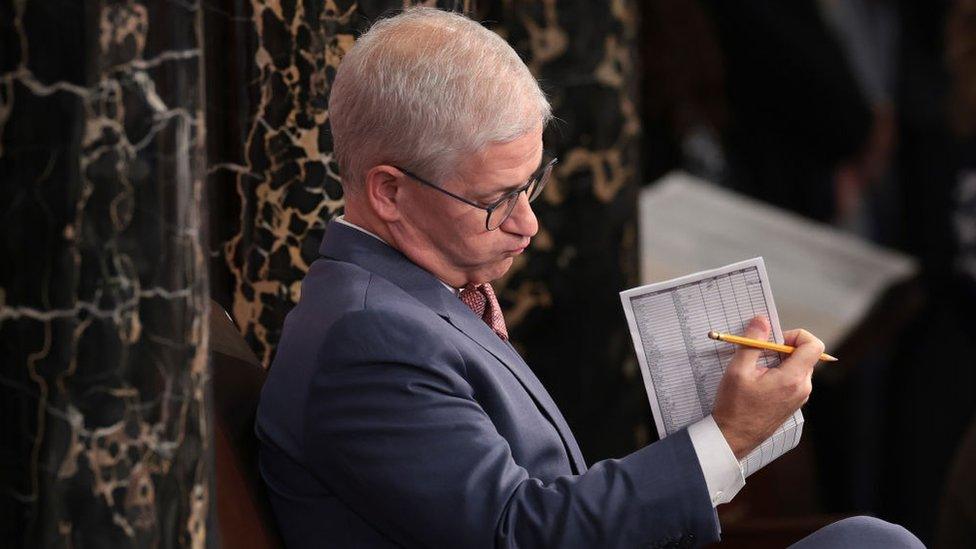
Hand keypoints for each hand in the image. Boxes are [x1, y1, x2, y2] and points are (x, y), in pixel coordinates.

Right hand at [711, 316, 824, 459]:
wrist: (733, 437)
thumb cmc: (734, 406)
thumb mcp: (738, 369)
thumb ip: (752, 342)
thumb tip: (762, 321)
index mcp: (793, 378)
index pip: (814, 345)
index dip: (796, 335)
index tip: (774, 340)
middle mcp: (802, 388)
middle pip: (805, 354)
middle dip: (784, 347)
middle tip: (760, 353)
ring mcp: (800, 397)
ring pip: (799, 366)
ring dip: (780, 361)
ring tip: (757, 369)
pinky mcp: (793, 403)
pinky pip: (794, 379)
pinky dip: (780, 373)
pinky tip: (759, 382)